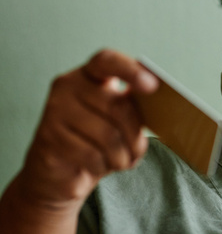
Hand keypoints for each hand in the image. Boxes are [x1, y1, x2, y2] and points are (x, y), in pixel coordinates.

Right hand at [0, 50, 158, 233]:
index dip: (130, 70)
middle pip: (116, 106)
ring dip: (122, 156)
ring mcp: (54, 110)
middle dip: (135, 135)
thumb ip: (133, 105)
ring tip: (121, 161)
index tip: (152, 86)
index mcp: (89, 73)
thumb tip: (161, 103)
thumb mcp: (117, 118)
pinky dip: (104, 166)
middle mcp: (68, 85)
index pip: (107, 61)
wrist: (59, 172)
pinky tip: (100, 165)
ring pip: (107, 135)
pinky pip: (91, 155)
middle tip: (139, 150)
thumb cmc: (97, 138)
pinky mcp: (48, 138)